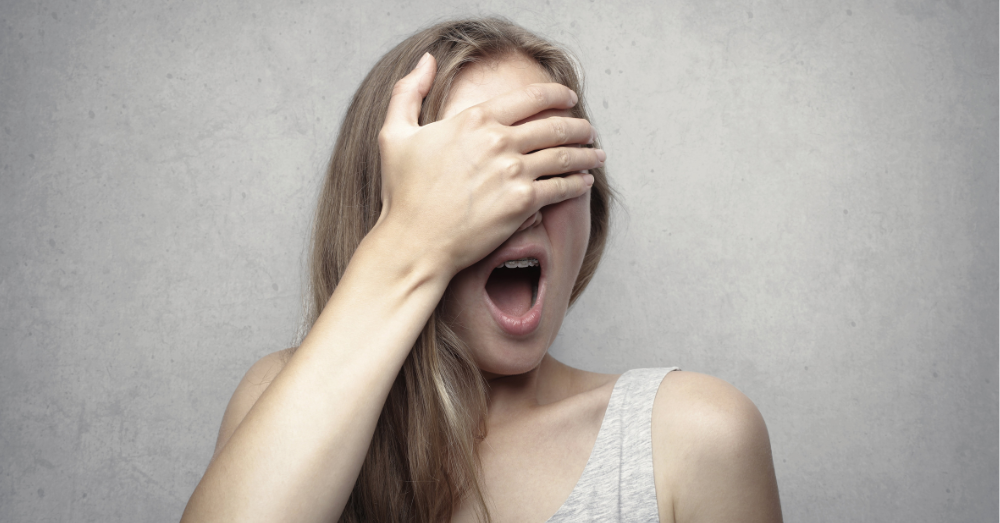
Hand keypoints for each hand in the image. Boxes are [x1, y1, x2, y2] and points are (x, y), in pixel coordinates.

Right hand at [375, 52, 604, 276]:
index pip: (530, 98)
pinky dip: (578, 183)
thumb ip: (409, 91)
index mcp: (474, 120)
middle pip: (554, 125)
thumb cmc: (402, 192)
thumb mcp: (394, 133)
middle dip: (578, 126)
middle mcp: (498, 141)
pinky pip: (561, 188)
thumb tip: (426, 60)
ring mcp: (512, 172)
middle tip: (589, 130)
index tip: (569, 97)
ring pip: (564, 156)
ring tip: (597, 155)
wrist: (414, 241)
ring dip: (586, 154)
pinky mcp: (522, 203)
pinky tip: (585, 182)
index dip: (556, 94)